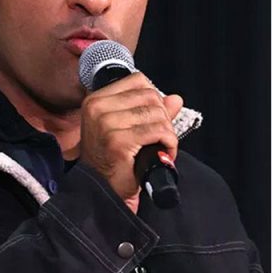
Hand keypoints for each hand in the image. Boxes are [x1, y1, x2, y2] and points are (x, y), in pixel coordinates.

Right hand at [78, 72, 182, 212]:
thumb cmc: (113, 161)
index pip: (138, 81)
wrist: (102, 191)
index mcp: (96, 100)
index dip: (154, 98)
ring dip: (167, 132)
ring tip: (161, 146)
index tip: (154, 117)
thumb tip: (175, 99)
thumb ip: (151, 111)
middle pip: (150, 96)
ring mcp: (106, 124)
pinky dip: (169, 143)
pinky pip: (158, 131)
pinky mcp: (119, 142)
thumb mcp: (128, 129)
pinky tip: (163, 153)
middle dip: (163, 116)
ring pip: (157, 113)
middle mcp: (98, 108)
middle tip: (161, 136)